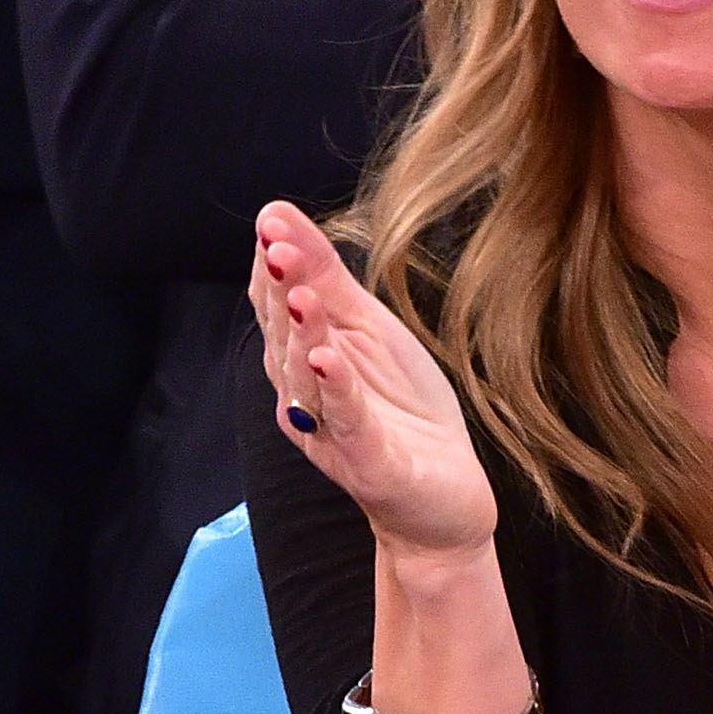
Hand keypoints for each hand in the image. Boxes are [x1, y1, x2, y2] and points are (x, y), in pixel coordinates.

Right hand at [252, 201, 497, 563]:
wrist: (440, 497)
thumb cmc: (401, 409)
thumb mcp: (371, 332)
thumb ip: (327, 279)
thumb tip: (280, 216)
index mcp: (305, 356)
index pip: (278, 301)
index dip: (273, 261)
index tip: (271, 217)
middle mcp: (304, 392)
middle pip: (286, 335)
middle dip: (280, 289)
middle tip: (275, 244)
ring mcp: (332, 430)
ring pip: (310, 377)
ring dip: (304, 334)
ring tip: (302, 296)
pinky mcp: (366, 462)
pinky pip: (347, 421)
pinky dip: (337, 390)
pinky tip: (331, 358)